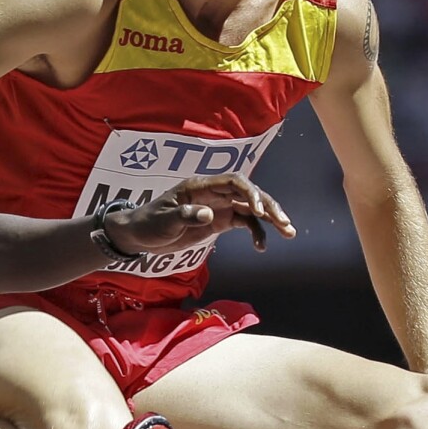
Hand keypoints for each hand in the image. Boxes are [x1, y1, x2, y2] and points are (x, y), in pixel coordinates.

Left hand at [110, 173, 295, 254]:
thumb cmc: (148, 224)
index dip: (250, 192)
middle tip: (285, 223)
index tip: (261, 210)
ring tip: (288, 232)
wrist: (139, 235)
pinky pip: (244, 222)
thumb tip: (209, 214)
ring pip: (251, 208)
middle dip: (269, 206)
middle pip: (248, 193)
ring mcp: (218, 206)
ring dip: (270, 219)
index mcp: (200, 186)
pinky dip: (256, 232)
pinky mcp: (219, 221)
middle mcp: (213, 193)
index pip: (233, 182)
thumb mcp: (163, 222)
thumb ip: (185, 216)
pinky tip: (262, 246)